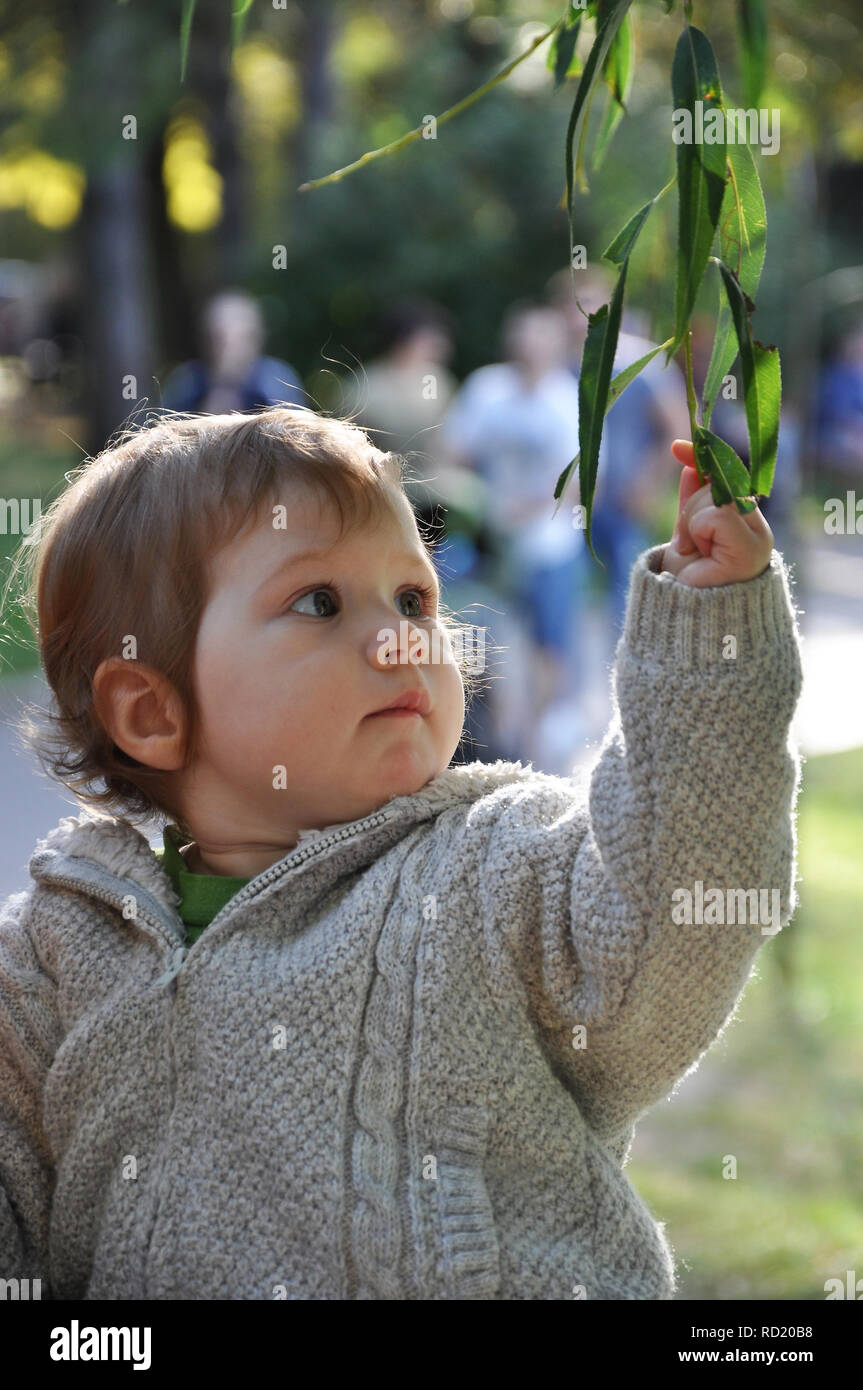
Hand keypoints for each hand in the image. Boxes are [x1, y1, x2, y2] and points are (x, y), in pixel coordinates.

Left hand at [660, 440, 773, 586]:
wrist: (683, 618)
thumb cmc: (686, 582)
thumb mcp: (686, 530)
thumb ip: (693, 500)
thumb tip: (690, 463)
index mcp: (745, 524)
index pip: (728, 478)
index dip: (705, 461)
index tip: (677, 446)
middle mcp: (757, 529)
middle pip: (720, 485)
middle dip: (692, 508)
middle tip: (687, 542)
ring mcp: (757, 539)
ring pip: (718, 497)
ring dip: (691, 522)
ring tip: (692, 551)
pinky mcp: (751, 548)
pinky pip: (717, 515)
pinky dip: (698, 530)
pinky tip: (698, 553)